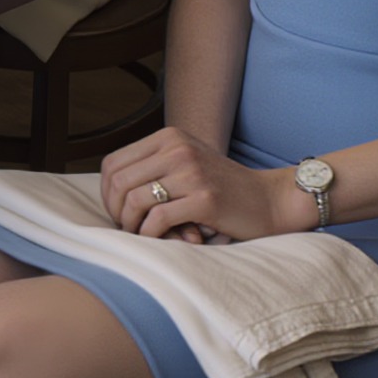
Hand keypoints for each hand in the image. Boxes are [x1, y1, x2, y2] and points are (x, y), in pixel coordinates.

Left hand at [99, 125, 301, 243]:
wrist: (269, 200)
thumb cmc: (222, 188)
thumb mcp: (185, 163)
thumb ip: (153, 167)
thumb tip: (111, 191)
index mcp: (168, 138)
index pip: (113, 162)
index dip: (107, 191)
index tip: (116, 211)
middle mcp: (176, 149)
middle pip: (119, 180)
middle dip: (115, 210)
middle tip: (125, 227)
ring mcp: (191, 172)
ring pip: (135, 199)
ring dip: (131, 224)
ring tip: (139, 235)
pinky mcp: (205, 198)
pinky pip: (158, 217)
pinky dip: (150, 233)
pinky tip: (157, 239)